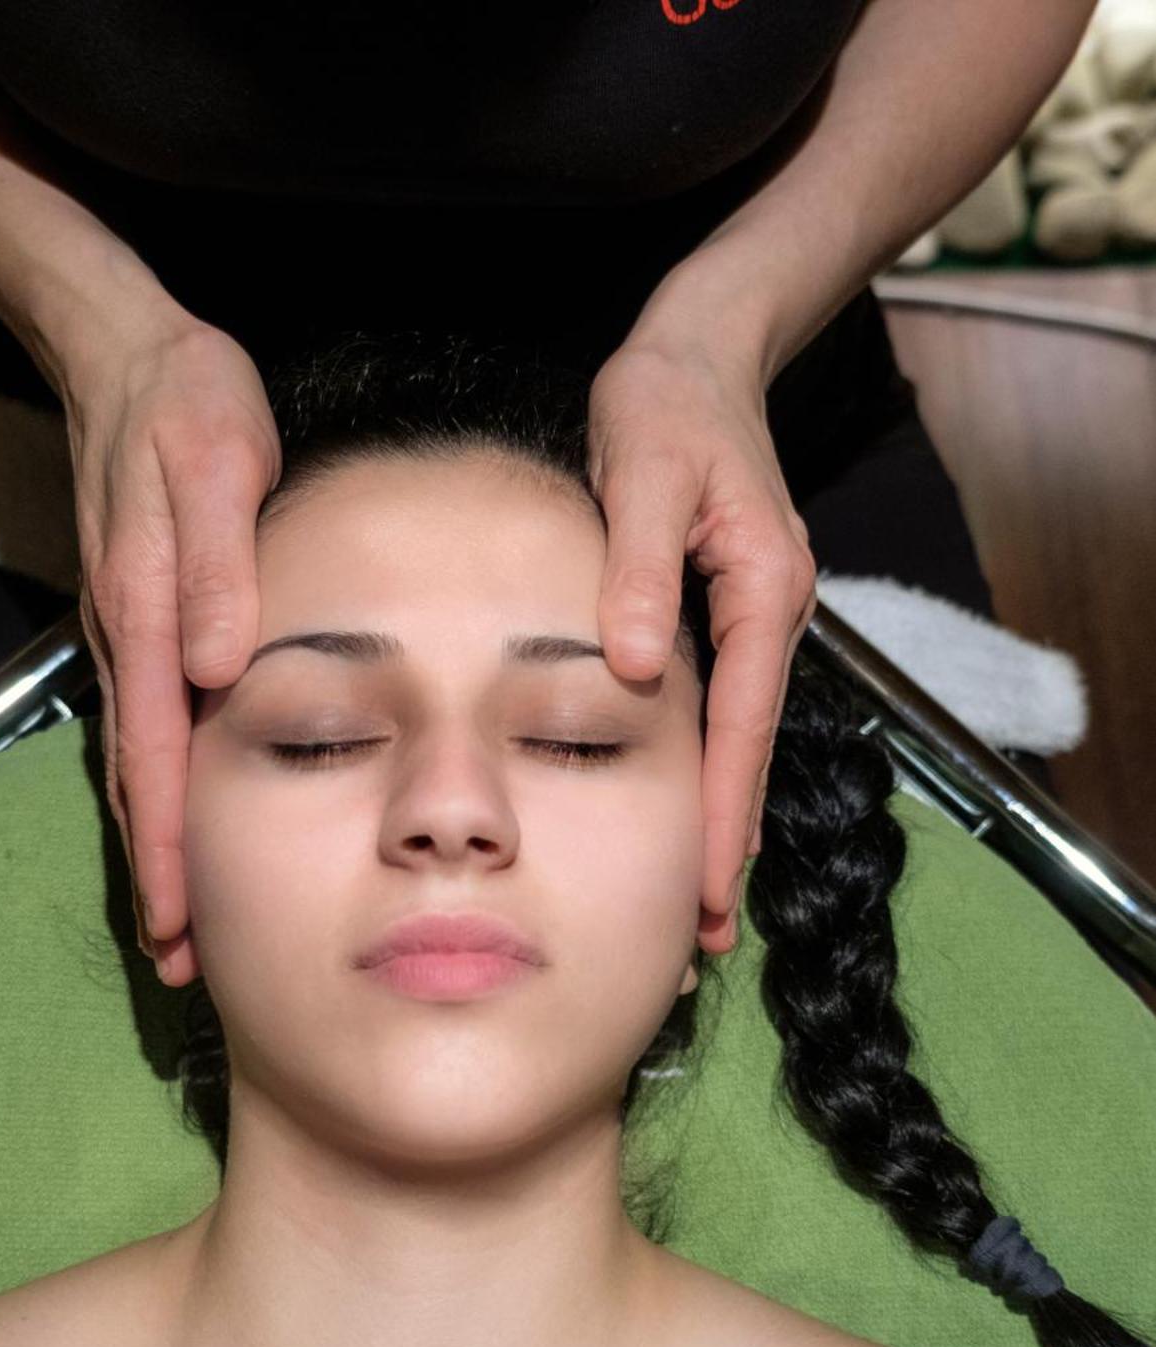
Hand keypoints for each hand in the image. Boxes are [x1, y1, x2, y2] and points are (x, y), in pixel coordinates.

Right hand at [65, 314, 282, 984]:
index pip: (152, 755)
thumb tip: (216, 665)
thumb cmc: (186, 402)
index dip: (164, 844)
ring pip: (134, 761)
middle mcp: (126, 637)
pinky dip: (156, 788)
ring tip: (179, 920)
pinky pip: (143, 724)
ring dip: (155, 842)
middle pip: (134, 781)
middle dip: (156, 874)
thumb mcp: (215, 459)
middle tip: (180, 961)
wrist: (125, 352)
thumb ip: (216, 560)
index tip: (178, 919)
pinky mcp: (138, 621)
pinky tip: (179, 822)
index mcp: (146, 611)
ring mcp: (126, 633)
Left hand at [586, 335, 818, 954]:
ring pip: (743, 738)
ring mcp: (758, 617)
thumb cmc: (665, 404)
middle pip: (753, 752)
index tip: (708, 890)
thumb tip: (632, 669)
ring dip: (722, 819)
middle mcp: (773, 613)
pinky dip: (711, 769)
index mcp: (763, 590)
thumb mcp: (646, 471)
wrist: (699, 352)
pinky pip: (728, 709)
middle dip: (730, 845)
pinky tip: (690, 813)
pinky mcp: (732, 612)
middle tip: (705, 936)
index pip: (746, 727)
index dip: (724, 814)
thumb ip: (637, 569)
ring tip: (700, 903)